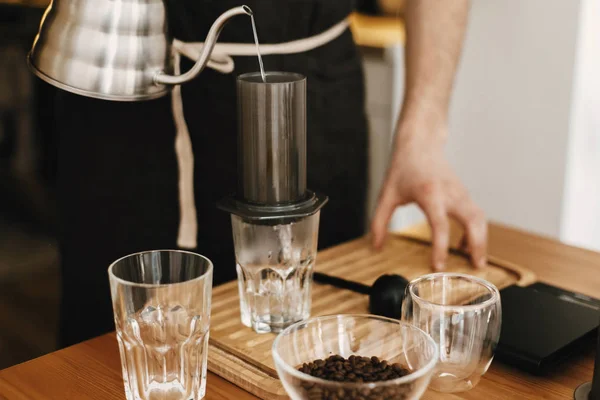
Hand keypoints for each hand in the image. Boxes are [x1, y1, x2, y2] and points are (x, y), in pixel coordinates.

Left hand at [370, 121, 486, 269]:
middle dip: (477, 245)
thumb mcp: (387, 194)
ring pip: (479, 218)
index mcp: (429, 194)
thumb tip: (376, 246)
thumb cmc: (403, 168)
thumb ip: (379, 221)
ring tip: (475, 261)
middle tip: (476, 267)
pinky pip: (476, 215)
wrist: (420, 144)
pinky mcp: (464, 193)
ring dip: (481, 240)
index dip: (441, 248)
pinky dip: (476, 230)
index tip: (439, 266)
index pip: (440, 225)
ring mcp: (460, 192)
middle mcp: (450, 193)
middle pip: (472, 221)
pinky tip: (465, 245)